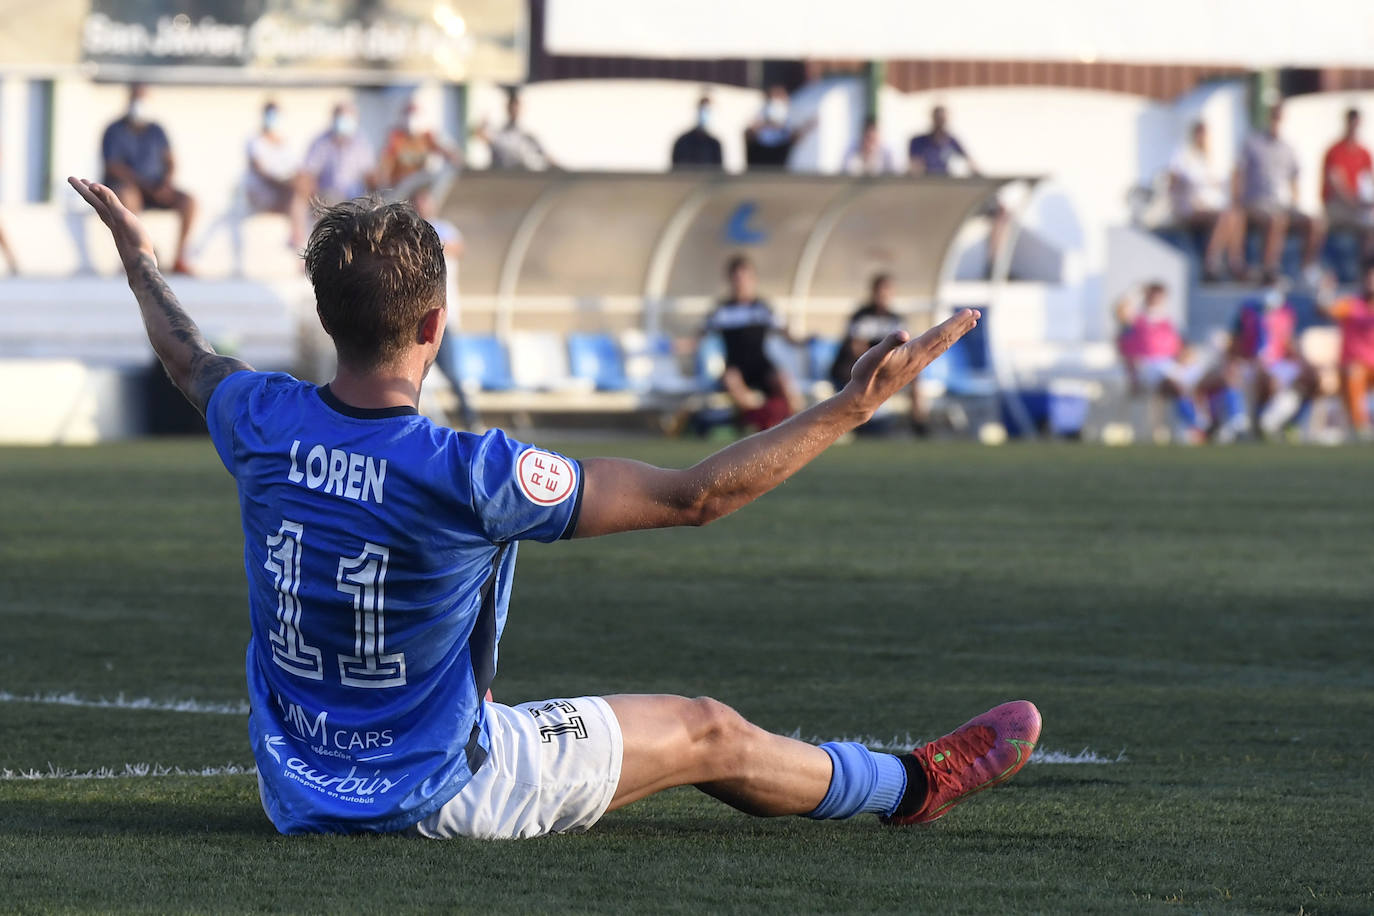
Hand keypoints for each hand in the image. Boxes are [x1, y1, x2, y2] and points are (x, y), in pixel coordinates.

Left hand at [68, 176, 155, 271]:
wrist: (141, 263)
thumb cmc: (134, 241)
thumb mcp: (123, 217)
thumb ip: (110, 201)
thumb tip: (93, 186)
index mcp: (109, 215)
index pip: (93, 198)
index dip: (83, 187)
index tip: (70, 178)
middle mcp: (111, 220)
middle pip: (95, 202)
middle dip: (85, 190)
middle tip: (75, 179)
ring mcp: (118, 228)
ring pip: (103, 210)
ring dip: (97, 199)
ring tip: (92, 192)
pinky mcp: (126, 234)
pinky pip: (114, 218)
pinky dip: (110, 211)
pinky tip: (112, 213)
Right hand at [841, 309, 980, 415]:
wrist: (865, 398)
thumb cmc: (867, 375)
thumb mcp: (874, 356)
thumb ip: (888, 343)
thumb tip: (903, 333)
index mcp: (915, 352)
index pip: (940, 334)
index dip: (955, 322)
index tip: (970, 312)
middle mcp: (921, 359)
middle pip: (947, 339)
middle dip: (961, 325)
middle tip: (976, 313)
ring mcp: (918, 364)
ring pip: (943, 346)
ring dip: (957, 334)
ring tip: (970, 324)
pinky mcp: (913, 368)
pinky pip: (936, 352)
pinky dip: (946, 342)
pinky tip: (946, 341)